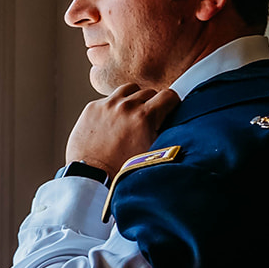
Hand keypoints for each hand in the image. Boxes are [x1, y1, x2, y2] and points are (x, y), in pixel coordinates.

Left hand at [65, 84, 179, 175]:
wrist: (92, 178)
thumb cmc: (123, 172)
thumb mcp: (153, 155)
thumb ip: (166, 134)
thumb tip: (176, 122)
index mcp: (145, 118)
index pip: (169, 95)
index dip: (172, 104)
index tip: (169, 111)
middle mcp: (126, 107)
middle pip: (149, 92)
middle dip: (152, 104)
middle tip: (148, 122)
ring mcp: (107, 105)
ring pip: (129, 90)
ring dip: (134, 99)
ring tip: (132, 116)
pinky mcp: (92, 108)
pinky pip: (109, 98)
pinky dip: (115, 107)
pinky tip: (114, 123)